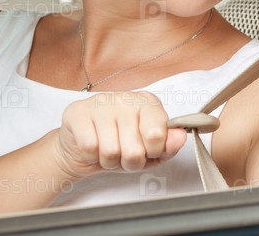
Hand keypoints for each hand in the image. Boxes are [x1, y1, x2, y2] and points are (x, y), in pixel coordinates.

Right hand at [53, 91, 186, 179]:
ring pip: (110, 151)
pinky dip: (91, 157)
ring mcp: (100, 102)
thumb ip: (169, 145)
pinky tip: (92, 147)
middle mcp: (125, 97)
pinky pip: (89, 147)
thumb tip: (180, 137)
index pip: (157, 133)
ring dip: (109, 161)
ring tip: (108, 151)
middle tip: (124, 154)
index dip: (152, 151)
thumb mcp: (151, 151)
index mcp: (148, 103)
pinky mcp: (77, 112)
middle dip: (129, 162)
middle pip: (133, 149)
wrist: (84, 148)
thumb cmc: (122, 146)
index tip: (148, 149)